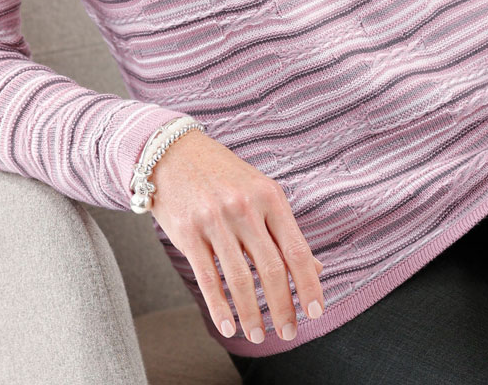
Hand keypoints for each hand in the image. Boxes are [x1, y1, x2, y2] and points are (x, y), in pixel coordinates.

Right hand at [147, 131, 325, 343]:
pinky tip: (229, 325)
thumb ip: (283, 228)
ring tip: (257, 335)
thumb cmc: (222, 174)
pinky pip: (208, 278)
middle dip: (283, 308)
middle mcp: (244, 208)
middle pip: (271, 269)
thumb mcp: (259, 190)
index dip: (309, 284)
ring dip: (252, 315)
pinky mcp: (188, 233)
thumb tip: (314, 267)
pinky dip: (220, 307)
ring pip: (239, 279)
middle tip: (288, 331)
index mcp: (269, 196)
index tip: (315, 311)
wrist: (172, 152)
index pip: (296, 249)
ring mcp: (215, 220)